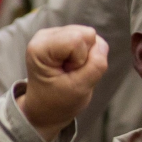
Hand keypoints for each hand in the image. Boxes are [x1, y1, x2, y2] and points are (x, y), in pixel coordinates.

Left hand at [18, 25, 108, 141]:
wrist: (46, 107)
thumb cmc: (58, 100)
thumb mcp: (80, 88)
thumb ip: (96, 65)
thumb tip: (101, 43)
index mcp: (40, 47)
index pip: (78, 39)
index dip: (81, 60)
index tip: (68, 74)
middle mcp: (45, 36)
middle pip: (86, 34)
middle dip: (85, 56)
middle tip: (71, 73)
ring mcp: (54, 34)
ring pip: (89, 35)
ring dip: (86, 56)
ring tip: (70, 71)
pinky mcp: (63, 35)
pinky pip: (88, 39)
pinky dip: (85, 54)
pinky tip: (72, 65)